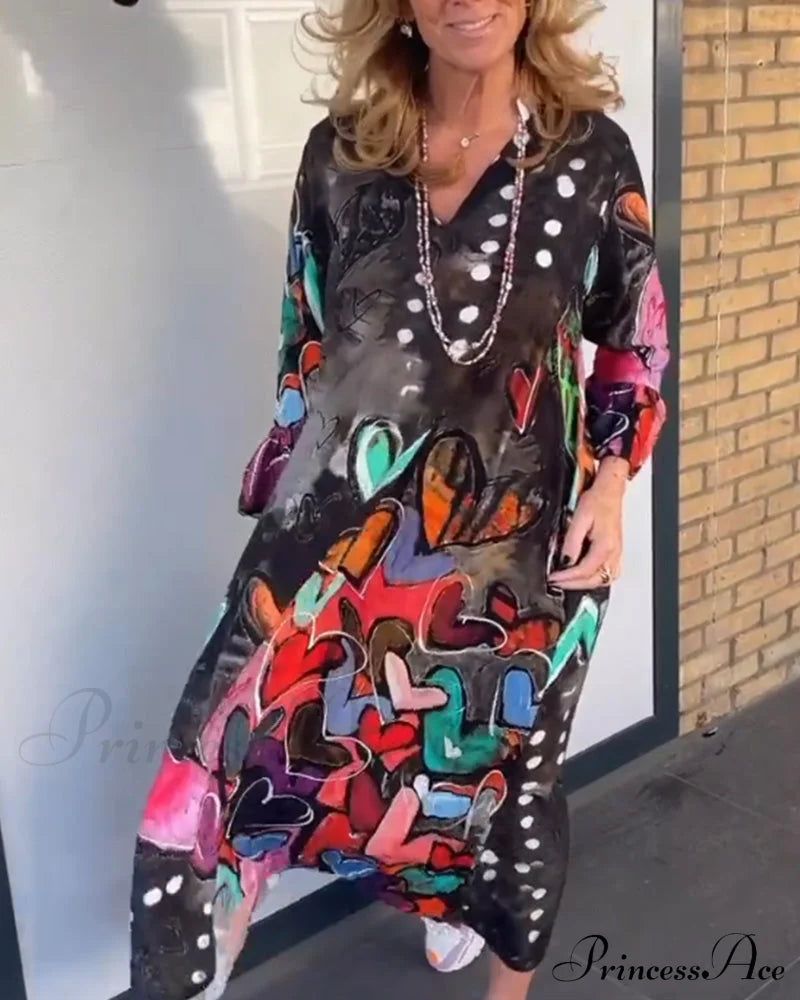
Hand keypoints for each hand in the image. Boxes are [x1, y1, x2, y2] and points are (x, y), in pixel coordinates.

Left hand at [548, 458, 627, 590]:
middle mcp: (613, 553)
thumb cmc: (598, 500)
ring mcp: (616, 554)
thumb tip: (564, 560)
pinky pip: (608, 574)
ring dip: (585, 584)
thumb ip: (571, 542)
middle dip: (573, 585)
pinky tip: (584, 575)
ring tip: (568, 580)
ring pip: (603, 580)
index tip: (553, 579)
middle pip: (594, 581)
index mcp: (605, 546)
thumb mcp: (579, 518)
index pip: (583, 571)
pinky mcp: (616, 552)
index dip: (566, 578)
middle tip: (557, 582)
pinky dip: (595, 578)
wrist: (610, 491)